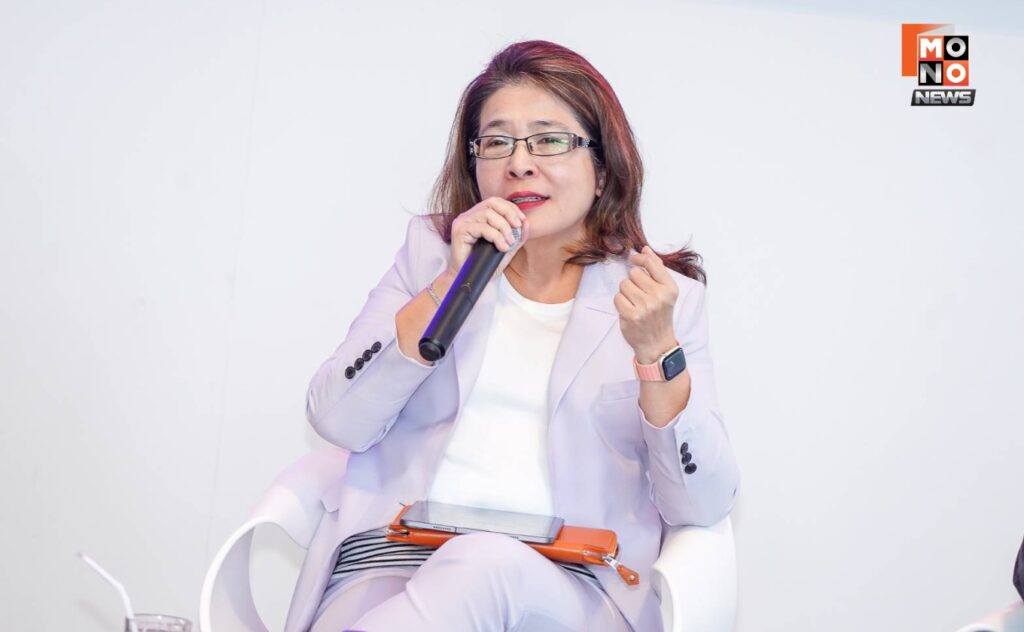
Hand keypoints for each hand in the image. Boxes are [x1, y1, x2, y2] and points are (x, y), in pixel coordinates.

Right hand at [447, 197, 529, 280]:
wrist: (472, 280)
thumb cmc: (486, 264)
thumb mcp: (507, 247)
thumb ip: (517, 235)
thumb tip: (526, 222)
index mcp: (478, 216)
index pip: (495, 202)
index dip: (511, 208)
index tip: (522, 221)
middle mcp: (469, 215)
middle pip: (491, 203)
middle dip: (508, 214)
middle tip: (517, 227)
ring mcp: (463, 221)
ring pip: (488, 214)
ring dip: (503, 228)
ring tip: (509, 243)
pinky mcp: (459, 230)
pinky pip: (482, 227)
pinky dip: (496, 237)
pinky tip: (502, 247)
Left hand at [613, 246, 679, 362]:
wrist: (657, 343)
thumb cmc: (660, 315)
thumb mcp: (665, 292)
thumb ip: (656, 269)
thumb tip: (645, 249)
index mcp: (670, 288)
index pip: (651, 262)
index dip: (639, 258)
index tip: (634, 259)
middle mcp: (659, 296)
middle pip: (634, 273)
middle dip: (633, 280)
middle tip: (639, 293)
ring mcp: (645, 307)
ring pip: (624, 284)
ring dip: (626, 292)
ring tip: (634, 302)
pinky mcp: (631, 315)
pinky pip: (617, 298)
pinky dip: (620, 303)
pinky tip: (629, 310)